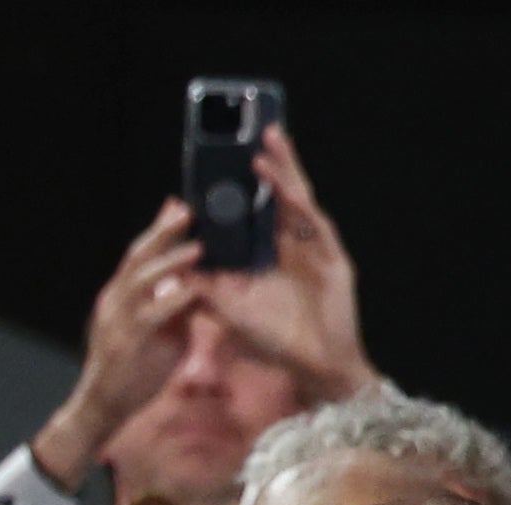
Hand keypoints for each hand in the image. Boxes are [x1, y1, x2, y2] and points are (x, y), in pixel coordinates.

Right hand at [33, 200, 205, 488]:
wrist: (104, 405)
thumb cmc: (134, 371)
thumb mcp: (159, 334)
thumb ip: (173, 310)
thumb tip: (195, 289)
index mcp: (120, 295)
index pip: (139, 254)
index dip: (158, 231)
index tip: (178, 207)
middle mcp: (115, 299)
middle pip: (138, 256)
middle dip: (162, 231)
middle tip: (186, 210)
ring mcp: (118, 319)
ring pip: (142, 279)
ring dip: (171, 261)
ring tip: (198, 247)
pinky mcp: (127, 341)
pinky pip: (152, 314)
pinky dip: (173, 300)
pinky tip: (193, 290)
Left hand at [197, 123, 378, 404]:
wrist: (315, 371)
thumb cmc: (279, 343)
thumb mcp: (232, 310)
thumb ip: (207, 288)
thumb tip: (175, 265)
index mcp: (275, 255)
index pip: (262, 209)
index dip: (252, 183)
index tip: (234, 155)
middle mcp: (298, 248)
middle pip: (284, 196)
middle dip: (274, 163)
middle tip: (260, 127)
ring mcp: (319, 253)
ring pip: (300, 202)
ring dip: (285, 172)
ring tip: (269, 141)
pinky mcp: (335, 263)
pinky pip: (314, 227)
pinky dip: (298, 205)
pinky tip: (282, 186)